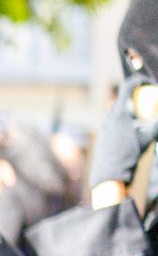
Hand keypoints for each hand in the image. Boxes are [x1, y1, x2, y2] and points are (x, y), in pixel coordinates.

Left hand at [89, 77, 157, 193]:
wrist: (109, 174)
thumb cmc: (129, 155)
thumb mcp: (149, 137)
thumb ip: (157, 124)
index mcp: (119, 113)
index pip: (127, 87)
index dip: (139, 80)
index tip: (148, 81)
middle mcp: (109, 117)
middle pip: (126, 101)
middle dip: (140, 103)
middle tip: (150, 108)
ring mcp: (105, 125)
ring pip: (122, 114)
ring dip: (134, 117)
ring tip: (139, 133)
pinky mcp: (103, 134)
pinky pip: (117, 124)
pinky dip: (128, 126)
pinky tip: (130, 140)